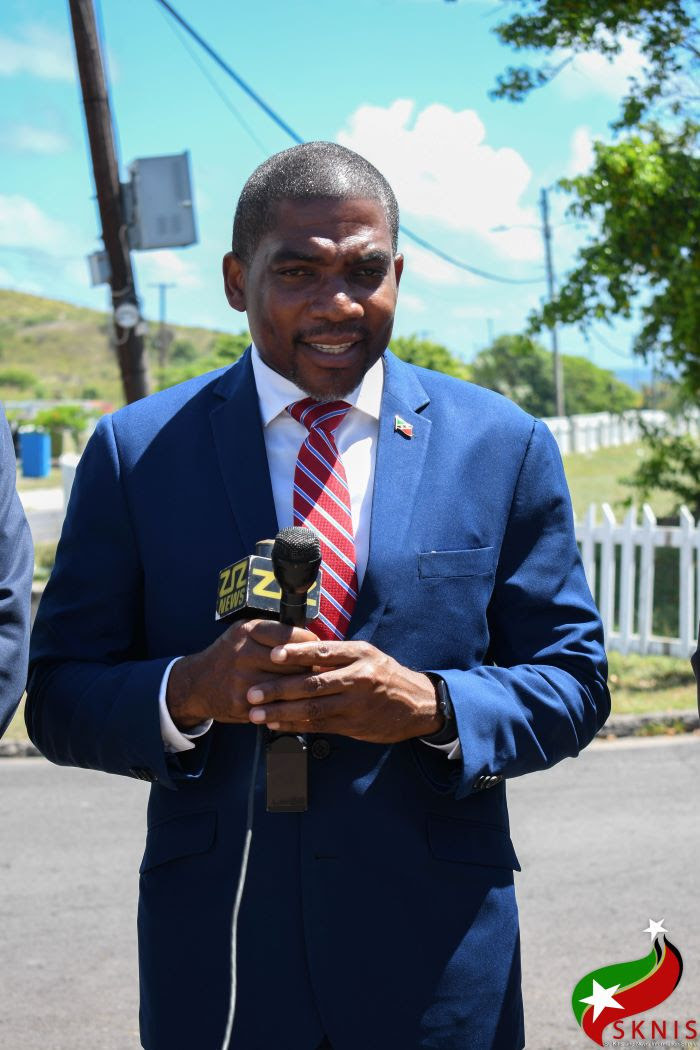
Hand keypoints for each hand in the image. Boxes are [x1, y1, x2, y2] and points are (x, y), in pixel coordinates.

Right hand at [166, 619, 318, 728]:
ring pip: (287, 684)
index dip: (307, 642)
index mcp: (247, 631)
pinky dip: (289, 704)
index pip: (287, 634)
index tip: (316, 646)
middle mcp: (243, 653)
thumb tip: (311, 639)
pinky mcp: (242, 703)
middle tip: (318, 669)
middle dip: (309, 666)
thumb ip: (272, 632)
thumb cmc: (228, 655)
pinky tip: (296, 702)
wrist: (196, 683)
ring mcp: (242, 680)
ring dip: (302, 686)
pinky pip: (276, 704)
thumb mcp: (244, 633)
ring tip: (310, 685)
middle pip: (292, 661)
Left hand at [246, 638, 442, 742]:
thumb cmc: (385, 675)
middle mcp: (358, 678)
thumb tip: (299, 653)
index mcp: (359, 654)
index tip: (273, 655)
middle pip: (312, 683)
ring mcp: (355, 704)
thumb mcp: (367, 655)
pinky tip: (277, 725)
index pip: (323, 651)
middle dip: (278, 689)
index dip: (297, 653)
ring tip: (257, 713)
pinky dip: (295, 725)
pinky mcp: (353, 725)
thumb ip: (336, 656)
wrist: (418, 704)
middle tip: (252, 692)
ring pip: (312, 708)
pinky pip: (319, 725)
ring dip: (281, 712)